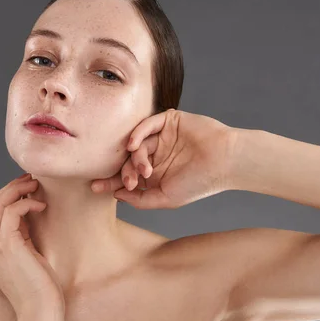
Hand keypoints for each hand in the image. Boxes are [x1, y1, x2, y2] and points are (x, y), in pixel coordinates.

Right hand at [0, 173, 64, 319]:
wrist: (41, 313)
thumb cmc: (41, 289)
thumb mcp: (29, 257)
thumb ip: (23, 237)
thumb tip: (30, 212)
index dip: (8, 195)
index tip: (27, 187)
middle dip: (11, 187)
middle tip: (32, 180)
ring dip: (17, 190)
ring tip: (36, 186)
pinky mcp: (7, 247)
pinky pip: (11, 213)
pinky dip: (26, 204)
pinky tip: (41, 206)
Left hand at [91, 109, 237, 208]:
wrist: (225, 163)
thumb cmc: (199, 183)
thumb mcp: (166, 198)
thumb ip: (140, 199)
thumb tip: (116, 194)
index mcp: (155, 173)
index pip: (127, 175)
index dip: (111, 181)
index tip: (94, 187)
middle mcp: (156, 154)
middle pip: (128, 159)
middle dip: (124, 172)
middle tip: (128, 181)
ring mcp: (162, 137)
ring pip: (137, 143)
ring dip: (135, 157)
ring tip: (144, 170)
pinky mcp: (169, 121)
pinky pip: (147, 124)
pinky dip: (137, 133)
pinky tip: (133, 146)